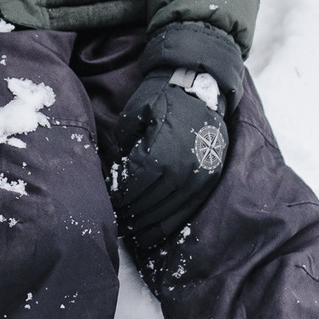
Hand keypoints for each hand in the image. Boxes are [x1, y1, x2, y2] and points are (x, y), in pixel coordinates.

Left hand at [107, 23, 247, 253]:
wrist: (202, 83)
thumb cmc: (163, 96)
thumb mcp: (134, 115)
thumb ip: (123, 145)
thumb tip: (116, 171)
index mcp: (159, 154)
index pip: (132, 188)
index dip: (118, 199)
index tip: (108, 206)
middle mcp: (181, 170)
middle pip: (149, 204)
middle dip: (131, 216)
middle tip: (118, 224)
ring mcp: (199, 176)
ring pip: (169, 212)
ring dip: (149, 226)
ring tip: (134, 235)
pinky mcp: (209, 177)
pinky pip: (188, 209)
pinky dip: (170, 224)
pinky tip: (156, 233)